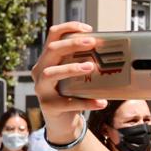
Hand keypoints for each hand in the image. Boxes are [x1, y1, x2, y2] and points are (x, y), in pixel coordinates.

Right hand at [31, 22, 107, 141]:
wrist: (62, 122)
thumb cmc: (71, 94)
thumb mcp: (76, 76)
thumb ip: (84, 63)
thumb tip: (111, 52)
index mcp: (48, 60)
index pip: (52, 36)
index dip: (68, 28)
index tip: (88, 29)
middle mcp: (40, 71)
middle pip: (51, 50)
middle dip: (72, 44)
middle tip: (92, 43)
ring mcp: (41, 89)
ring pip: (50, 73)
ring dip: (71, 68)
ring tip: (91, 67)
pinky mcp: (48, 106)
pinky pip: (67, 102)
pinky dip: (86, 102)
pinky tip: (101, 102)